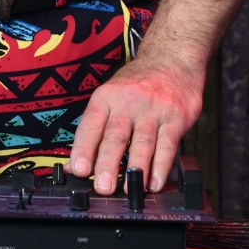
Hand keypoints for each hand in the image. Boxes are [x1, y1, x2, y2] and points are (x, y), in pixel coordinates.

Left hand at [67, 52, 204, 193]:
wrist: (173, 58)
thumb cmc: (137, 84)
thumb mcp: (110, 97)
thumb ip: (93, 132)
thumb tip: (73, 166)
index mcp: (106, 97)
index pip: (91, 124)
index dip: (83, 148)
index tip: (78, 169)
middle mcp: (128, 102)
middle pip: (115, 135)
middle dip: (108, 163)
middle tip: (103, 186)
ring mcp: (153, 110)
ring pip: (142, 142)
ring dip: (135, 169)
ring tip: (129, 190)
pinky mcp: (175, 118)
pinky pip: (168, 145)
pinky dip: (161, 166)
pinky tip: (154, 182)